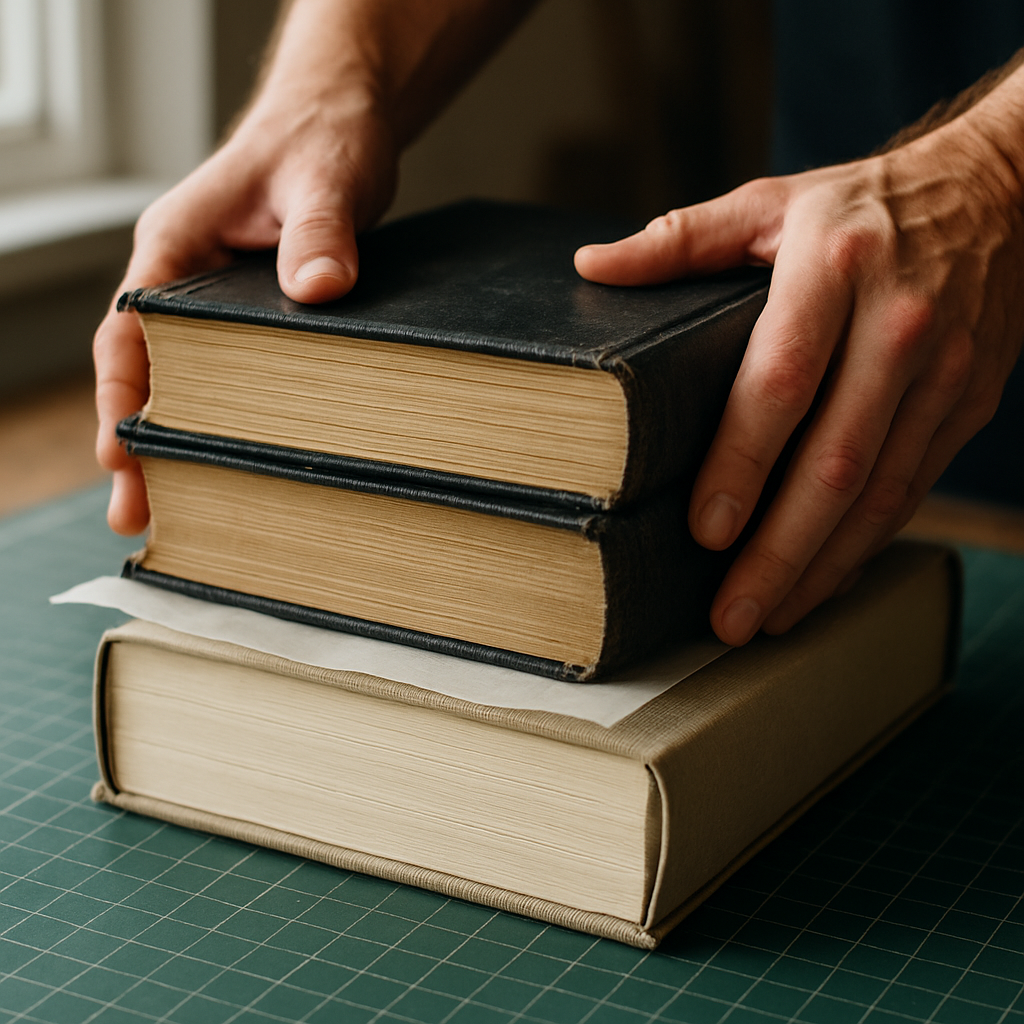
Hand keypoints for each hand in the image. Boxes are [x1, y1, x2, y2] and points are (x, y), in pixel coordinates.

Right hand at [93, 94, 395, 533]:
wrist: (339, 122)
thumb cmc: (319, 138)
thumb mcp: (323, 179)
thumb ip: (319, 231)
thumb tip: (320, 288)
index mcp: (177, 245)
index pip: (132, 332)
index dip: (123, 395)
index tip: (122, 453)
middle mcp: (185, 279)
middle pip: (150, 372)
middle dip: (141, 442)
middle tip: (139, 514)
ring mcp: (216, 302)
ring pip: (187, 381)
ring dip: (181, 441)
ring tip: (182, 515)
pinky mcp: (254, 317)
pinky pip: (231, 376)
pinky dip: (226, 420)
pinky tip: (237, 463)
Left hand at [575, 90, 1023, 644]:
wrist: (1000, 193)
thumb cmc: (861, 206)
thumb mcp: (771, 202)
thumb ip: (680, 239)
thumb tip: (592, 267)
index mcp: (834, 268)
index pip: (783, 378)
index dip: (743, 460)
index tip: (705, 529)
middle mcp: (898, 325)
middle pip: (836, 459)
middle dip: (780, 549)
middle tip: (730, 615)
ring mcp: (942, 372)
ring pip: (881, 492)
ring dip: (822, 566)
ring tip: (768, 618)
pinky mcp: (966, 405)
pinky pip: (913, 490)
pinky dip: (864, 545)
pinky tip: (821, 583)